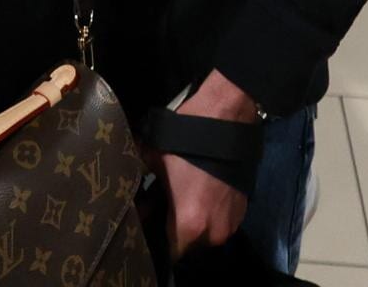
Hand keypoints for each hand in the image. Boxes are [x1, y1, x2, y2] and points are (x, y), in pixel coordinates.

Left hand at [148, 71, 254, 259]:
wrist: (225, 116)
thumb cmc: (186, 138)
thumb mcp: (154, 159)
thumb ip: (140, 180)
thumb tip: (125, 185)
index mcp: (190, 224)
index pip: (171, 251)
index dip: (157, 240)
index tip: (150, 225)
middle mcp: (213, 231)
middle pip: (189, 244)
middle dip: (176, 228)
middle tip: (164, 207)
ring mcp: (231, 222)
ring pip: (206, 232)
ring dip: (195, 220)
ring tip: (184, 197)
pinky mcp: (242, 209)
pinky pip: (220, 220)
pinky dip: (211, 211)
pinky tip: (202, 191)